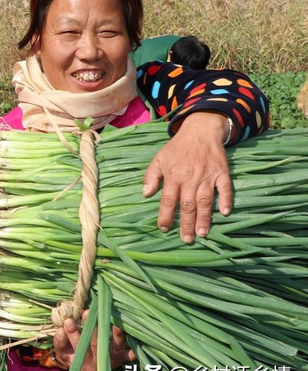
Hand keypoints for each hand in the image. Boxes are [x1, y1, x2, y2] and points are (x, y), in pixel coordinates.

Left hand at [52, 312, 135, 370]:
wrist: (78, 363)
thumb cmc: (99, 347)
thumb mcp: (113, 347)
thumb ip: (120, 339)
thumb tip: (128, 329)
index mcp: (112, 357)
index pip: (117, 347)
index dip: (117, 337)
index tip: (117, 324)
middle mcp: (97, 361)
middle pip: (95, 345)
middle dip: (92, 330)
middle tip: (88, 313)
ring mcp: (81, 362)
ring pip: (78, 347)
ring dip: (74, 333)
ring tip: (69, 321)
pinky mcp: (65, 359)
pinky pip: (62, 348)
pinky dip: (60, 338)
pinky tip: (59, 329)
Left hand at [142, 111, 232, 242]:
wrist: (199, 131)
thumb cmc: (177, 148)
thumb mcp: (159, 158)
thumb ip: (151, 176)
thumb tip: (145, 194)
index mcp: (173, 175)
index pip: (168, 199)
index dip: (166, 215)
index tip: (164, 228)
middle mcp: (190, 177)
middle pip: (188, 204)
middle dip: (186, 223)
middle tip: (186, 239)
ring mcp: (207, 175)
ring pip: (205, 200)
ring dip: (204, 218)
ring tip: (202, 234)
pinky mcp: (221, 172)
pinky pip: (225, 188)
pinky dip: (226, 200)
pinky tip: (225, 213)